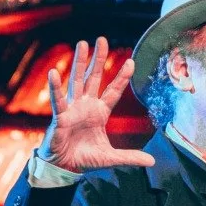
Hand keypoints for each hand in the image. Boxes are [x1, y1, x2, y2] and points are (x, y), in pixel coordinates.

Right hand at [36, 37, 155, 172]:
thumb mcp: (111, 158)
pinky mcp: (60, 116)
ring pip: (77, 81)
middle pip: (94, 78)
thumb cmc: (85, 159)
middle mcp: (87, 106)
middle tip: (102, 39)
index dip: (122, 77)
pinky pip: (58, 100)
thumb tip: (152, 162)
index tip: (131, 62)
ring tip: (82, 44)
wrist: (65, 167)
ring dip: (79, 62)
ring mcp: (73, 108)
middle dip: (98, 59)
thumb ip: (130, 157)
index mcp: (100, 112)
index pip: (113, 91)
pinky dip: (55, 87)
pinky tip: (53, 73)